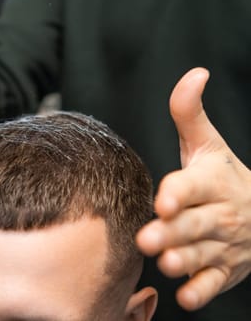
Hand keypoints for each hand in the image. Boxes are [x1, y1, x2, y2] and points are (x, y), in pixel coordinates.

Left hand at [136, 67, 250, 310]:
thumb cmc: (222, 176)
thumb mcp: (207, 144)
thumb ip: (189, 113)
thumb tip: (194, 73)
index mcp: (209, 183)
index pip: (193, 186)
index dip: (178, 193)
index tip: (163, 199)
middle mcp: (217, 215)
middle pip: (193, 224)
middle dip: (172, 232)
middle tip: (147, 238)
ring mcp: (222, 245)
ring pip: (202, 256)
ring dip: (184, 262)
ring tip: (165, 263)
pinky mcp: (223, 270)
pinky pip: (214, 285)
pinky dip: (202, 292)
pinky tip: (185, 297)